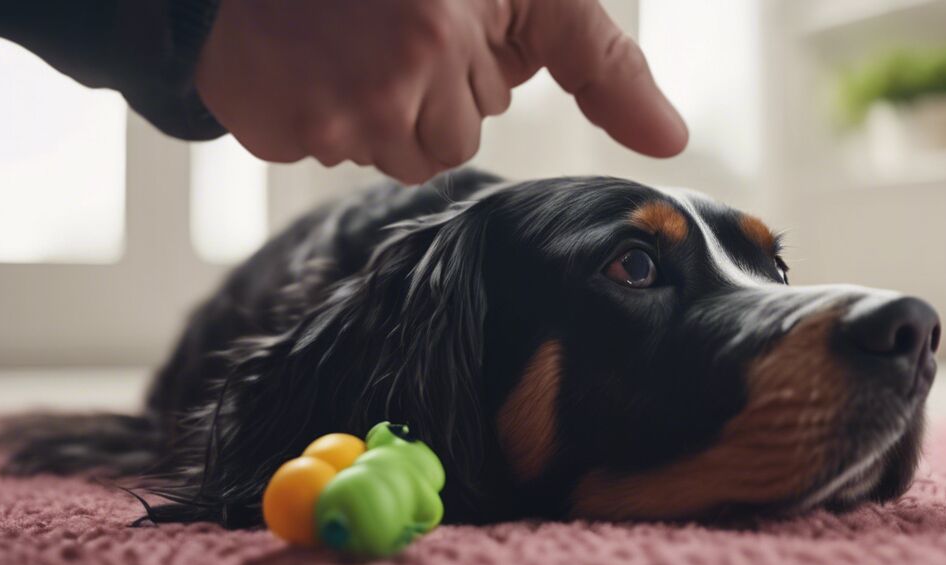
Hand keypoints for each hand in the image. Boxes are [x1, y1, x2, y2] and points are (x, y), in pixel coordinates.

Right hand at [194, 0, 687, 183]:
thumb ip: (601, 64)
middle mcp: (403, 67)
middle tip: (378, 32)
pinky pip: (308, 151)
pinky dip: (300, 112)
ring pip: (377, 155)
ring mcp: (334, 105)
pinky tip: (297, 57)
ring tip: (340, 41)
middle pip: (433, 148)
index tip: (420, 30)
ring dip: (364, 110)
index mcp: (459, 29)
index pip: (477, 119)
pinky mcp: (272, 124)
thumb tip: (673, 143)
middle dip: (414, 100)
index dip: (452, 73)